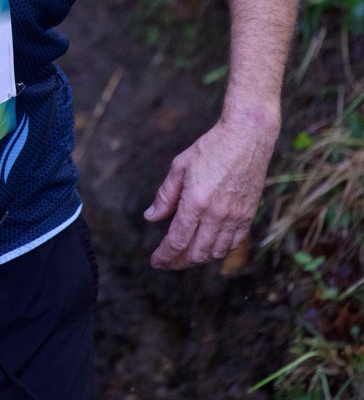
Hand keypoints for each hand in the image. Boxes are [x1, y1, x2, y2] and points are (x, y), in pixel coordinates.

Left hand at [143, 115, 277, 269]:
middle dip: (179, 262)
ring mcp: (236, 217)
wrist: (247, 137)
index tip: (156, 261)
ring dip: (199, 258)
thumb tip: (150, 217)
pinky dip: (220, 250)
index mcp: (196, 202)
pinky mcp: (248, 215)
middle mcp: (217, 215)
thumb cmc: (210, 148)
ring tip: (186, 254)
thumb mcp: (179, 167)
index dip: (165, 256)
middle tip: (167, 261)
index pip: (177, 241)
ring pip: (216, 252)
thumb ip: (165, 195)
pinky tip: (210, 245)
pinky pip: (234, 243)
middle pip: (196, 253)